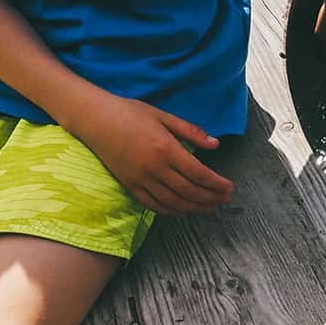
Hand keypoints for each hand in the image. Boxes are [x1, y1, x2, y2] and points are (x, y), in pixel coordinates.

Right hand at [73, 94, 235, 215]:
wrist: (96, 119)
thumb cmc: (130, 113)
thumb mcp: (164, 116)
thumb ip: (191, 132)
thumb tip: (215, 144)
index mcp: (166, 148)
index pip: (199, 173)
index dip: (217, 184)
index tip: (229, 188)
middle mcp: (154, 167)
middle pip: (189, 191)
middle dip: (211, 198)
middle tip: (225, 200)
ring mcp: (140, 179)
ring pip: (173, 202)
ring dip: (194, 208)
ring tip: (210, 208)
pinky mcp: (129, 185)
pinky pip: (153, 205)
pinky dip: (171, 211)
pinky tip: (182, 211)